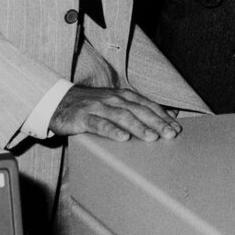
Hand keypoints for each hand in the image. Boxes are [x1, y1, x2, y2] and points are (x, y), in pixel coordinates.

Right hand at [49, 85, 181, 141]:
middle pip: (139, 111)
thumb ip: (137, 109)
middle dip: (156, 123)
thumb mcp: (116, 104)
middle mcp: (113, 99)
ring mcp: (98, 107)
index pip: (147, 105)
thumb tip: (166, 116)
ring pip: (122, 116)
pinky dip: (112, 131)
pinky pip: (99, 124)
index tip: (176, 128)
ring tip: (151, 137)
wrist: (58, 102)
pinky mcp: (83, 117)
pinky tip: (122, 138)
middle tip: (170, 134)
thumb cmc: (92, 106)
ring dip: (138, 127)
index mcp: (123, 96)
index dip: (163, 116)